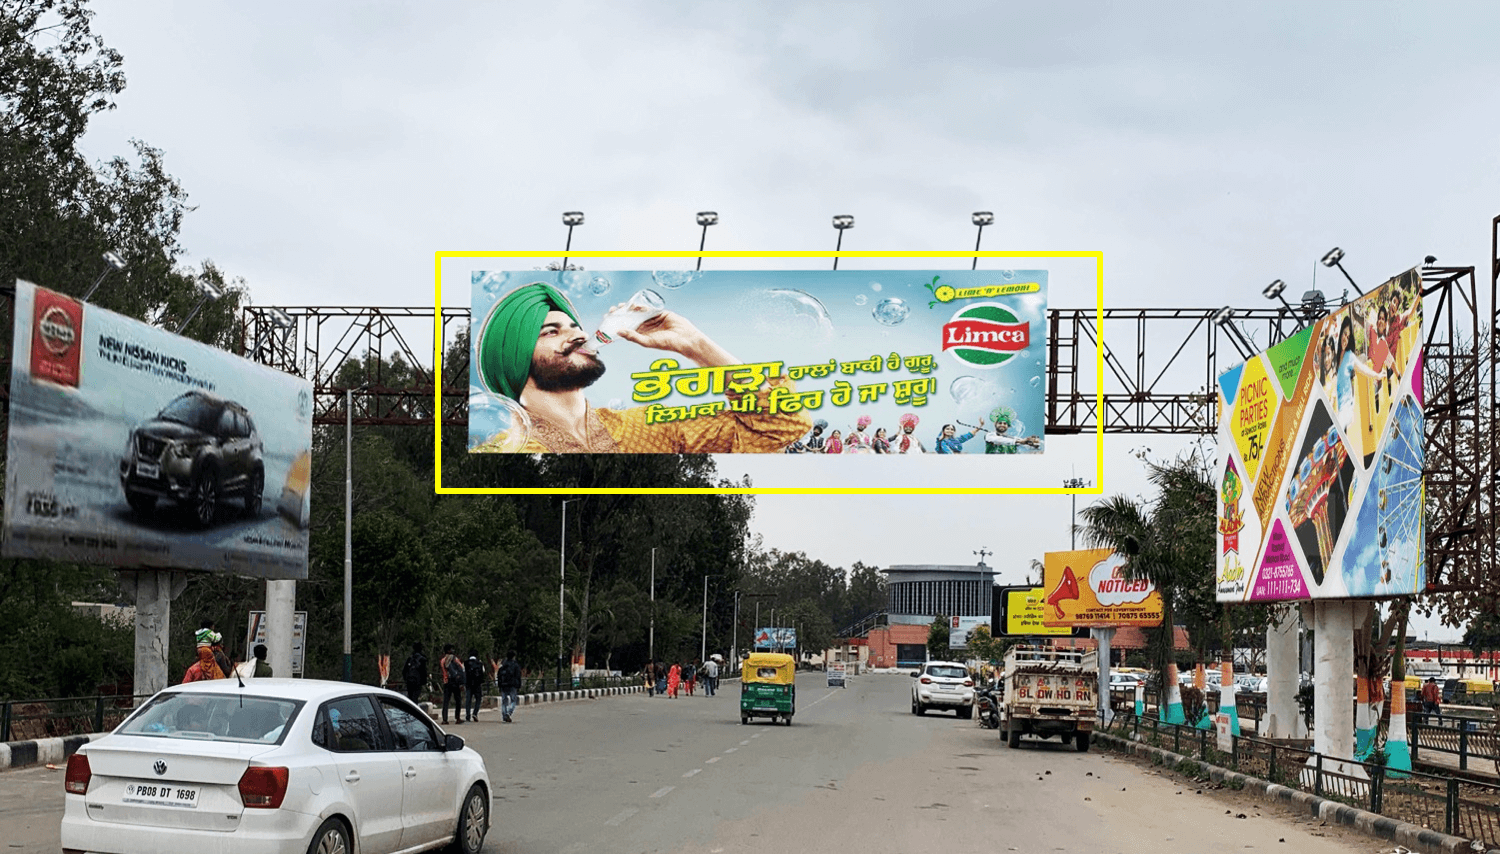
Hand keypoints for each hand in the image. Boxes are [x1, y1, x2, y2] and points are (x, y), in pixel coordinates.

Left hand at [618, 311, 736, 366]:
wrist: (684, 338)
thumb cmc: (667, 343)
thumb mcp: (647, 341)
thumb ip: (633, 336)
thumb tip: (619, 331)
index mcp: (642, 335)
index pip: (626, 328)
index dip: (617, 323)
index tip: (609, 319)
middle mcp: (645, 327)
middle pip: (630, 319)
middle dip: (621, 314)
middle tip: (612, 310)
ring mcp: (652, 319)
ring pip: (637, 312)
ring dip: (628, 309)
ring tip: (619, 307)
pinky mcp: (659, 313)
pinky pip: (648, 308)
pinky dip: (640, 306)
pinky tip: (633, 305)